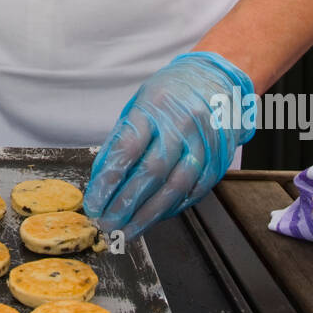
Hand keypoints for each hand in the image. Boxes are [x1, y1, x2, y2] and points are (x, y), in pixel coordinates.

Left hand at [84, 51, 254, 240]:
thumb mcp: (139, 105)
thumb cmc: (170, 95)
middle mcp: (181, 124)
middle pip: (152, 172)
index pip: (127, 149)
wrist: (217, 80)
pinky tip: (157, 217)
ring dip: (150, 215)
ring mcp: (203, 142)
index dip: (108, 181)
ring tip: (129, 232)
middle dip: (127, 204)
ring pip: (175, 186)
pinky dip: (174, 207)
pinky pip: (195, 190)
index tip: (94, 203)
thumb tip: (102, 180)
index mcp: (154, 107)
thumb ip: (121, 140)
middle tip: (108, 225)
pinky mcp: (218, 158)